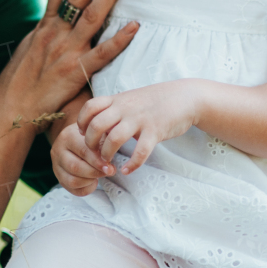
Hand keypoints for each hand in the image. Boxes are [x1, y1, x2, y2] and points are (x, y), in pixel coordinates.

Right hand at [0, 0, 139, 119]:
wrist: (12, 109)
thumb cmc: (20, 77)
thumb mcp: (30, 43)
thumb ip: (47, 25)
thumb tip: (58, 7)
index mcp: (45, 24)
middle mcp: (56, 32)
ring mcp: (68, 51)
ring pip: (92, 17)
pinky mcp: (76, 72)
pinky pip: (102, 53)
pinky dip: (118, 40)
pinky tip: (134, 26)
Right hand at [50, 122, 115, 195]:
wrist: (77, 138)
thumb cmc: (91, 136)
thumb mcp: (97, 133)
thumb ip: (104, 144)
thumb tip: (111, 157)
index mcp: (68, 136)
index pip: (83, 151)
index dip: (98, 161)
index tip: (111, 166)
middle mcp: (58, 150)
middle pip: (75, 167)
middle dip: (95, 172)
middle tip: (108, 172)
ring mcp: (56, 165)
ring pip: (72, 181)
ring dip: (90, 181)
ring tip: (100, 175)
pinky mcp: (59, 177)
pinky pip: (72, 189)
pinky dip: (86, 189)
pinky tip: (93, 182)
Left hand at [77, 81, 194, 173]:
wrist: (184, 96)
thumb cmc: (154, 101)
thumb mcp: (130, 99)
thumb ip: (114, 109)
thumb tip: (96, 124)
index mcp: (118, 100)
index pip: (90, 107)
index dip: (82, 123)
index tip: (84, 135)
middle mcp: (126, 108)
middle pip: (96, 125)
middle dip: (90, 144)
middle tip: (94, 154)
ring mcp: (140, 119)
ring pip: (114, 139)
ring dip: (107, 155)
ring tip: (108, 164)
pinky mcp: (155, 131)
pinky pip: (140, 151)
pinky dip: (132, 164)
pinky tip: (127, 170)